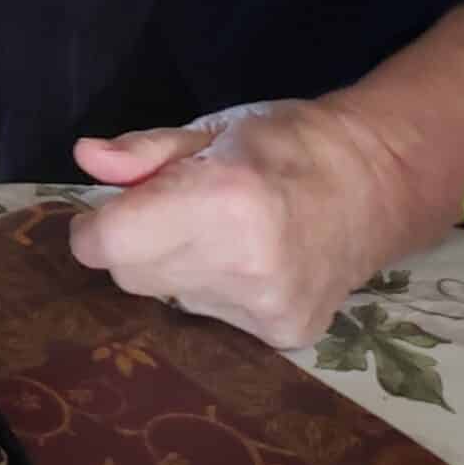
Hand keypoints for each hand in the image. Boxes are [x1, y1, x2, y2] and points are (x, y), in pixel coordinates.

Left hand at [65, 96, 405, 349]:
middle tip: (178, 212)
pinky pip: (211, 318)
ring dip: (178, 269)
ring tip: (224, 234)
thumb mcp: (213, 130)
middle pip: (132, 275)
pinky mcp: (284, 334)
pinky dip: (216, 291)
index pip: (106, 245)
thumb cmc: (288, 144)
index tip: (110, 210)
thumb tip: (85, 159)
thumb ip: (144, 152)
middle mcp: (242, 264)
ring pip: (170, 298)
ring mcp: (267, 308)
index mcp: (219, 201)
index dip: (95, 226)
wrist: (378, 183)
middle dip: (137, 244)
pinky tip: (253, 263)